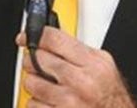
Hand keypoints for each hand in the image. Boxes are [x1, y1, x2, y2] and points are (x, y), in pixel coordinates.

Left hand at [16, 28, 136, 107]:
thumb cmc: (111, 97)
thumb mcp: (104, 66)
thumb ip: (80, 51)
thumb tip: (53, 39)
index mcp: (92, 63)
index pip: (55, 40)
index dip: (35, 36)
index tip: (25, 36)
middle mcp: (80, 82)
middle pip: (38, 60)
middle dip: (32, 60)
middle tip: (35, 62)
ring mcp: (68, 102)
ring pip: (31, 83)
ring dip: (33, 83)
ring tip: (45, 84)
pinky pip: (33, 105)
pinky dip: (36, 102)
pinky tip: (48, 101)